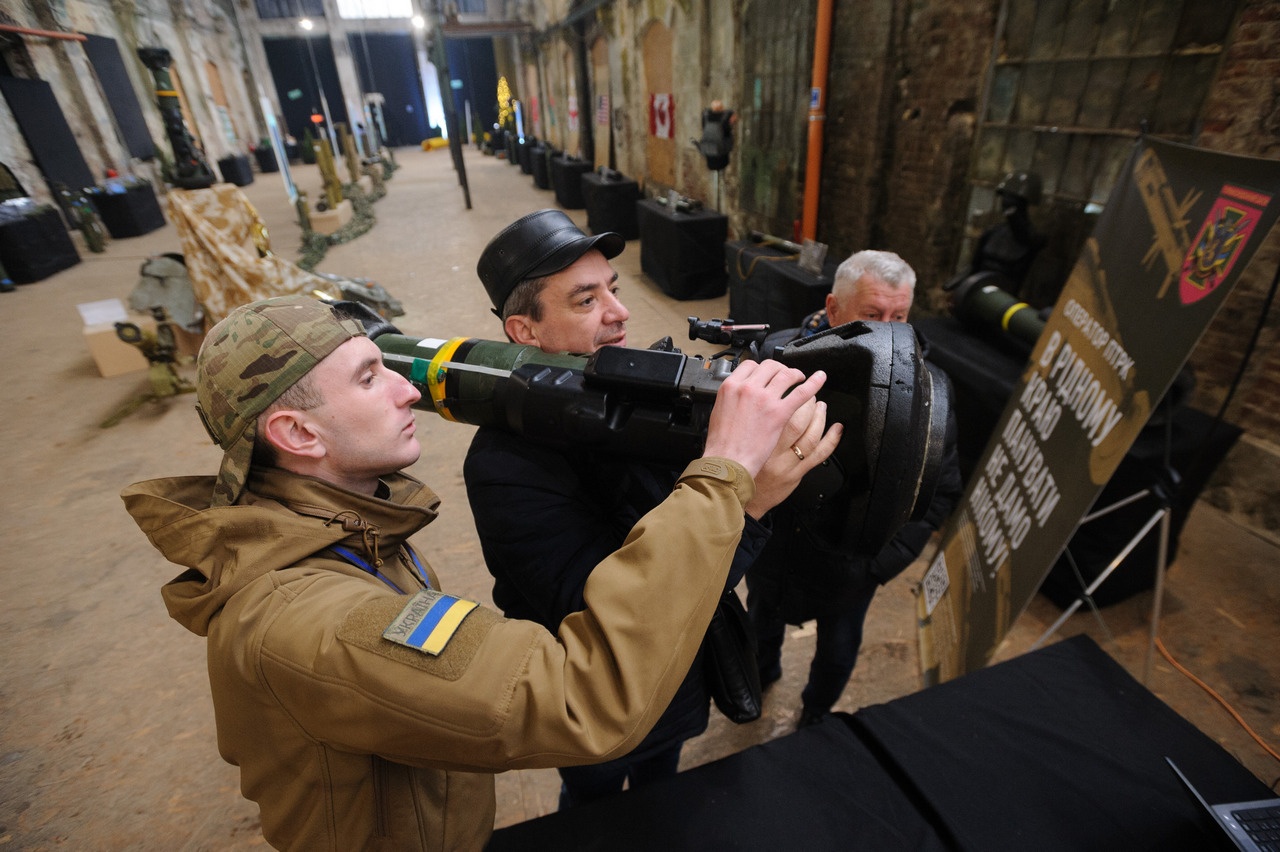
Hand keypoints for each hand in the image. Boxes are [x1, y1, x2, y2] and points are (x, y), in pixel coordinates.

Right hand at [702, 360, 827, 477]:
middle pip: (770, 366)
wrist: (727, 461)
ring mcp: (765, 399)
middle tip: (785, 375)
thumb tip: (742, 394)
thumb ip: (733, 398)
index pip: (751, 365)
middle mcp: (748, 388)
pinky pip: (801, 393)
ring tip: (800, 378)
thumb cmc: (721, 443)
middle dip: (780, 369)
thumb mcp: (719, 411)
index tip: (767, 373)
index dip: (762, 368)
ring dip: (796, 374)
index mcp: (731, 387)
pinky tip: (820, 379)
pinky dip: (814, 383)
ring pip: (786, 375)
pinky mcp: (779, 413)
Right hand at [744, 397, 841, 518]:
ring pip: (810, 436)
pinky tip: (836, 428)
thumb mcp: (735, 435)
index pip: (775, 411)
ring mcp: (787, 463)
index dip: (788, 395)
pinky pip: (819, 455)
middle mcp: (773, 451)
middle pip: (797, 422)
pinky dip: (831, 439)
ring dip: (819, 417)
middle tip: (809, 394)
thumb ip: (751, 416)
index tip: (790, 385)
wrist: (737, 490)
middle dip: (807, 404)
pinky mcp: (797, 473)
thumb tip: (765, 394)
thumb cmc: (736, 461)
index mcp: (756, 438)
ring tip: (821, 406)